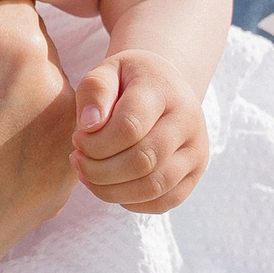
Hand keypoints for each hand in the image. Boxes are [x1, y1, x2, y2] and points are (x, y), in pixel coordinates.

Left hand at [71, 50, 208, 212]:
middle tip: (78, 160)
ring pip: (153, 186)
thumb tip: (89, 125)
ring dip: (110, 189)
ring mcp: (196, 151)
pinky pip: (163, 202)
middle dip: (99, 169)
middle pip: (142, 161)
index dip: (95, 142)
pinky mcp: (194, 174)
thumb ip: (95, 90)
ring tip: (88, 175)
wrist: (164, 87)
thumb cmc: (127, 81)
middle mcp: (189, 122)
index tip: (77, 139)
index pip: (130, 127)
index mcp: (165, 91)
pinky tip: (109, 186)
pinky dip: (130, 202)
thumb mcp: (107, 71)